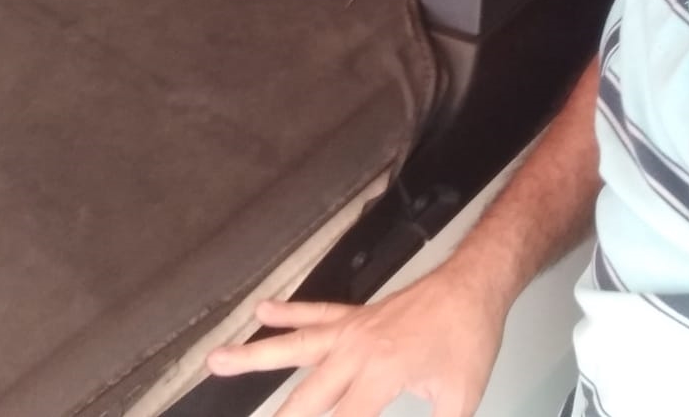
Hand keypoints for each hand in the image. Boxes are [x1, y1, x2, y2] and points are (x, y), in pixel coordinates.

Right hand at [207, 264, 507, 416]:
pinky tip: (263, 310)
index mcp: (380, 377)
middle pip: (305, 398)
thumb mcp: (459, 401)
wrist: (473, 287)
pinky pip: (315, 312)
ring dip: (254, 355)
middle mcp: (355, 353)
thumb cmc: (469, 342)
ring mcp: (351, 330)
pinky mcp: (355, 315)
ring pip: (294, 346)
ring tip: (216, 360)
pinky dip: (288, 312)